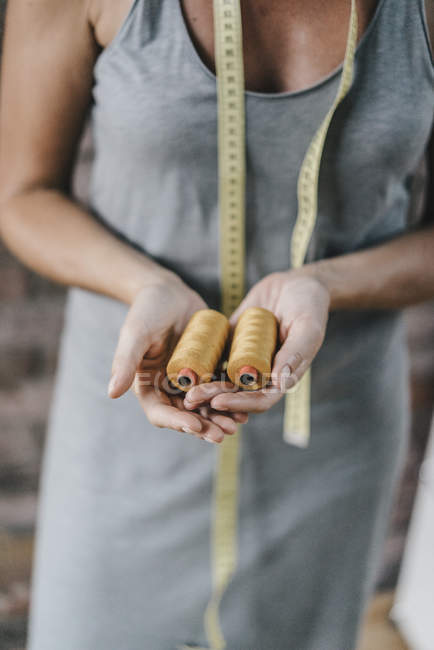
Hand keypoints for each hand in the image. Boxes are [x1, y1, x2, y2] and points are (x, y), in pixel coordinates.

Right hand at [108, 272, 247, 442]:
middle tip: (222, 434)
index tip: (195, 426)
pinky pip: (219, 388)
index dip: (178, 422)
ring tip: (238, 424)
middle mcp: (168, 388)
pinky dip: (231, 398)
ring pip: (205, 406)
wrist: (169, 291)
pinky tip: (247, 404)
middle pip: (186, 415)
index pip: (160, 412)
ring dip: (220, 418)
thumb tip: (112, 393)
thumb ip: (124, 362)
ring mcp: (189, 381)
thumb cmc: (147, 309)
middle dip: (204, 426)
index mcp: (147, 385)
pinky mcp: (207, 370)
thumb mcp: (135, 334)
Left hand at [184, 270, 329, 413]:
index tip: (218, 401)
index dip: (239, 404)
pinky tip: (182, 366)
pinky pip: (216, 357)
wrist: (296, 283)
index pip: (261, 399)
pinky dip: (200, 365)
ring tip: (183, 389)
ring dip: (204, 387)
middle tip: (191, 398)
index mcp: (283, 376)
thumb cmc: (309, 305)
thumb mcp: (308, 327)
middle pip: (237, 394)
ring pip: (222, 380)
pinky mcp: (233, 345)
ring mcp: (246, 360)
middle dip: (214, 398)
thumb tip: (278, 382)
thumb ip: (295, 353)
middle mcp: (263, 373)